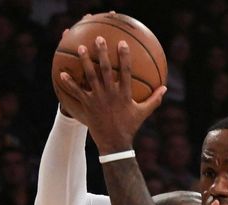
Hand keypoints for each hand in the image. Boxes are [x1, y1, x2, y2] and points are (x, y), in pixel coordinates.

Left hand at [57, 36, 165, 153]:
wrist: (115, 143)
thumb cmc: (130, 126)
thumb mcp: (144, 113)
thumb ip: (154, 99)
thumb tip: (165, 88)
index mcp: (125, 94)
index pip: (126, 72)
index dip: (124, 57)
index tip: (122, 43)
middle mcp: (111, 94)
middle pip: (106, 69)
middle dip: (102, 53)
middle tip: (99, 39)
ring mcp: (98, 99)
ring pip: (90, 76)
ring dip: (85, 61)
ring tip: (80, 48)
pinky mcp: (88, 105)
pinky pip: (77, 91)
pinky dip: (69, 83)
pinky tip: (62, 73)